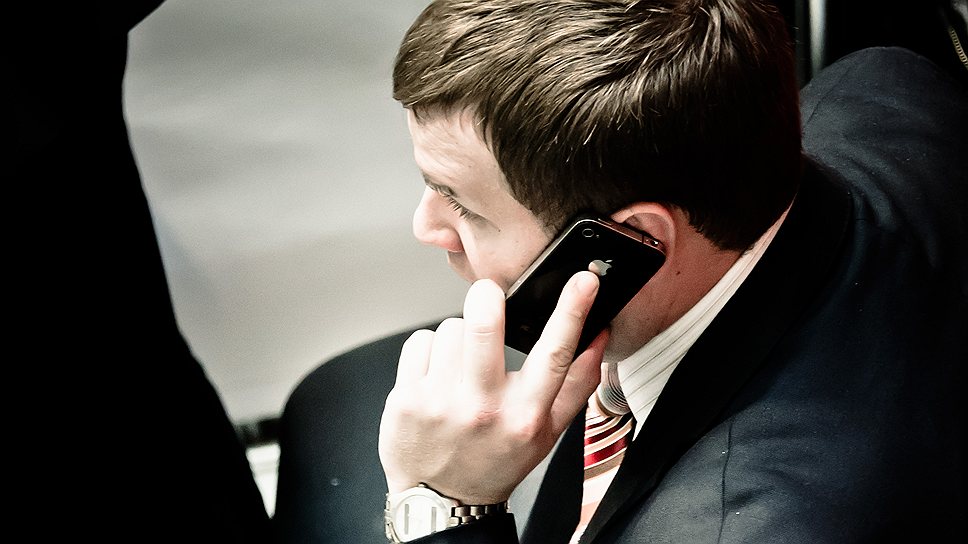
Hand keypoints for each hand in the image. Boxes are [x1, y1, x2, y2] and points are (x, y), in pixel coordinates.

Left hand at [379, 271, 606, 504]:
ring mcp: (441, 402)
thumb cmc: (496, 461)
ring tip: (461, 364)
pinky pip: (420, 341)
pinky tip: (436, 375)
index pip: (554, 354)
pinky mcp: (407, 399)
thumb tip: (599, 336)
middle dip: (487, 297)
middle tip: (489, 296)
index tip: (583, 281)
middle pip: (483, 326)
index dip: (573, 311)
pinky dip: (428, 349)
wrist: (441, 502)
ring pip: (450, 328)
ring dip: (457, 335)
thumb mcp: (547, 433)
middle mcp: (483, 408)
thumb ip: (577, 384)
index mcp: (525, 415)